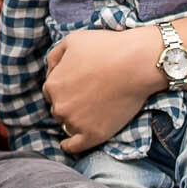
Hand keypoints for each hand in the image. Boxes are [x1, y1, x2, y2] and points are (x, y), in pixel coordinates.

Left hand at [45, 27, 160, 153]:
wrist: (136, 63)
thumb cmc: (106, 48)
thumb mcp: (72, 40)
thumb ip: (55, 56)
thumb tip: (51, 71)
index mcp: (52, 85)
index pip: (52, 93)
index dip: (66, 89)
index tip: (80, 85)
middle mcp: (59, 107)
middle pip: (59, 110)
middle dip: (70, 103)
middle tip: (90, 96)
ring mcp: (76, 123)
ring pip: (68, 126)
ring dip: (74, 121)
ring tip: (92, 112)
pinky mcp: (93, 135)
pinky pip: (74, 147)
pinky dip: (70, 146)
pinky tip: (70, 143)